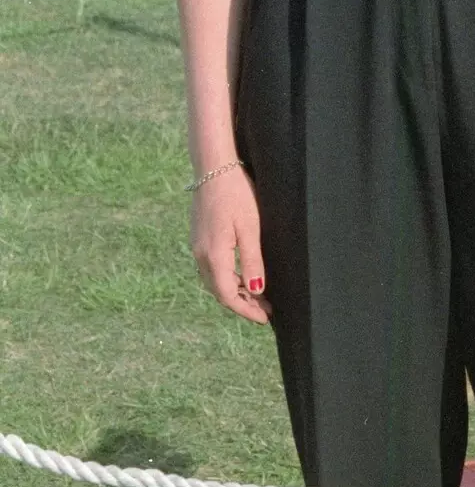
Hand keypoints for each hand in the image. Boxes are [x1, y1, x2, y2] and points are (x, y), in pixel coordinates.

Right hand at [189, 165, 270, 323]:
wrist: (213, 168)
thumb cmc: (236, 194)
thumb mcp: (250, 228)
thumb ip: (252, 261)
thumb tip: (257, 290)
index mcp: (214, 255)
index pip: (228, 295)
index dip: (246, 310)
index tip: (265, 318)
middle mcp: (200, 255)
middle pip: (220, 292)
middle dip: (242, 304)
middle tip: (265, 311)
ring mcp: (197, 246)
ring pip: (214, 281)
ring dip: (235, 292)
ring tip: (258, 296)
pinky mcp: (199, 238)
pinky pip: (211, 268)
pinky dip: (227, 278)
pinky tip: (242, 276)